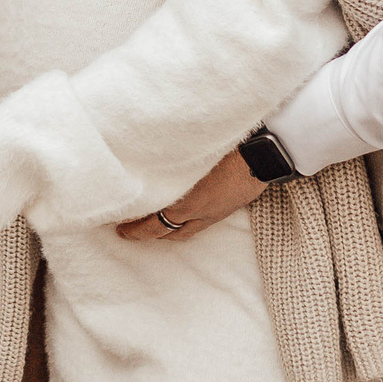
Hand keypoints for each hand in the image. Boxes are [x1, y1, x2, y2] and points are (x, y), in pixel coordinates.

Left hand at [117, 149, 262, 242]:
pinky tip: (183, 212)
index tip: (118, 227)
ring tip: (152, 225)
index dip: (135, 230)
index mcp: (186, 203)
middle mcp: (200, 213)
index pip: (153, 226)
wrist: (264, 153)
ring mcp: (216, 213)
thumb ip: (166, 163)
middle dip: (147, 234)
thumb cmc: (227, 147)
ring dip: (167, 231)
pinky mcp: (228, 208)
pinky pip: (201, 224)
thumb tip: (143, 161)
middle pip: (168, 233)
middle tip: (128, 231)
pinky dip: (185, 223)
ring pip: (186, 231)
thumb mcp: (189, 154)